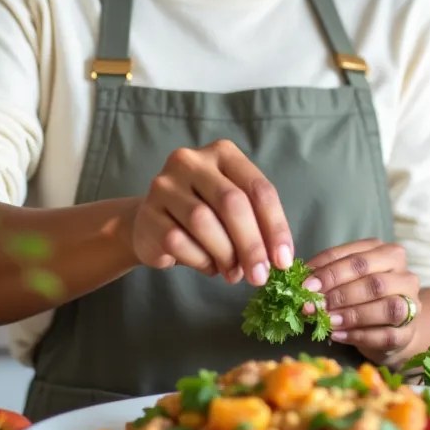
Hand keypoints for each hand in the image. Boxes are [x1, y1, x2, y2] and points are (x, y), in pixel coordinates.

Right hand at [128, 139, 293, 284]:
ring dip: (225, 255)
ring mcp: (165, 185)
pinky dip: (200, 260)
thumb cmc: (204, 214)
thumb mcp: (233, 209)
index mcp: (222, 153)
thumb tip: (276, 259)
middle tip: (260, 275)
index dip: (275, 226)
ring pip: (203, 222)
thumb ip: (256, 224)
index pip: (258, 188)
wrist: (152, 222)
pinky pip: (178, 241)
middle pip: (231, 203)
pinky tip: (208, 266)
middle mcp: (191, 161)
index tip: (282, 260)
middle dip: (251, 244)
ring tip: (233, 273)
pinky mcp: (147, 213)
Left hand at [304, 238, 419, 362]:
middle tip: (314, 305)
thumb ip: (328, 275)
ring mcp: (412, 304)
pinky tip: (338, 335)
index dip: (329, 271)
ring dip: (353, 315)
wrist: (390, 327)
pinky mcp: (409, 333)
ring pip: (387, 307)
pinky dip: (359, 335)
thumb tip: (303, 279)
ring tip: (327, 320)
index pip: (357, 258)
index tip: (306, 285)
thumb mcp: (347, 279)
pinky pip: (387, 335)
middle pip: (374, 282)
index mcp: (388, 254)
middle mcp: (405, 276)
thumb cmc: (363, 296)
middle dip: (340, 294)